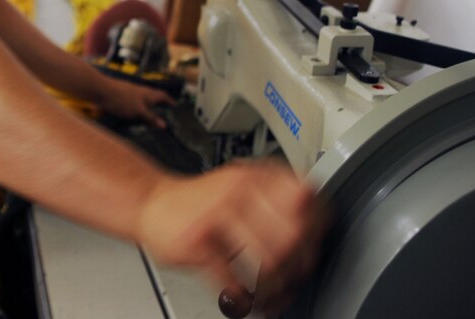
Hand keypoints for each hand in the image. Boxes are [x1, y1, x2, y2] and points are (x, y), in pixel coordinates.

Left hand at [98, 77, 175, 127]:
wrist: (102, 91)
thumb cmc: (122, 100)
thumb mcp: (139, 111)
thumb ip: (151, 118)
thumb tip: (164, 125)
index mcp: (148, 94)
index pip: (163, 96)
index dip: (170, 101)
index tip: (175, 105)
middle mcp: (141, 91)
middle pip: (154, 96)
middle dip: (159, 103)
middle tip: (164, 111)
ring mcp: (131, 92)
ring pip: (143, 99)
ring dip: (148, 105)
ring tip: (149, 115)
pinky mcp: (122, 95)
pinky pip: (134, 102)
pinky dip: (137, 108)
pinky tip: (133, 115)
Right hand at [136, 161, 328, 316]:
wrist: (153, 203)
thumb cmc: (203, 201)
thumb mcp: (245, 186)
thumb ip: (282, 200)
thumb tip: (320, 226)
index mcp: (259, 175)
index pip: (308, 202)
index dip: (316, 232)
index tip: (311, 251)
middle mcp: (241, 189)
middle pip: (293, 236)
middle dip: (297, 267)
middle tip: (293, 280)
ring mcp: (219, 212)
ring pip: (268, 261)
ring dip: (273, 288)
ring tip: (270, 296)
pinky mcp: (198, 239)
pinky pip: (234, 278)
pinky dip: (244, 298)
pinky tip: (245, 299)